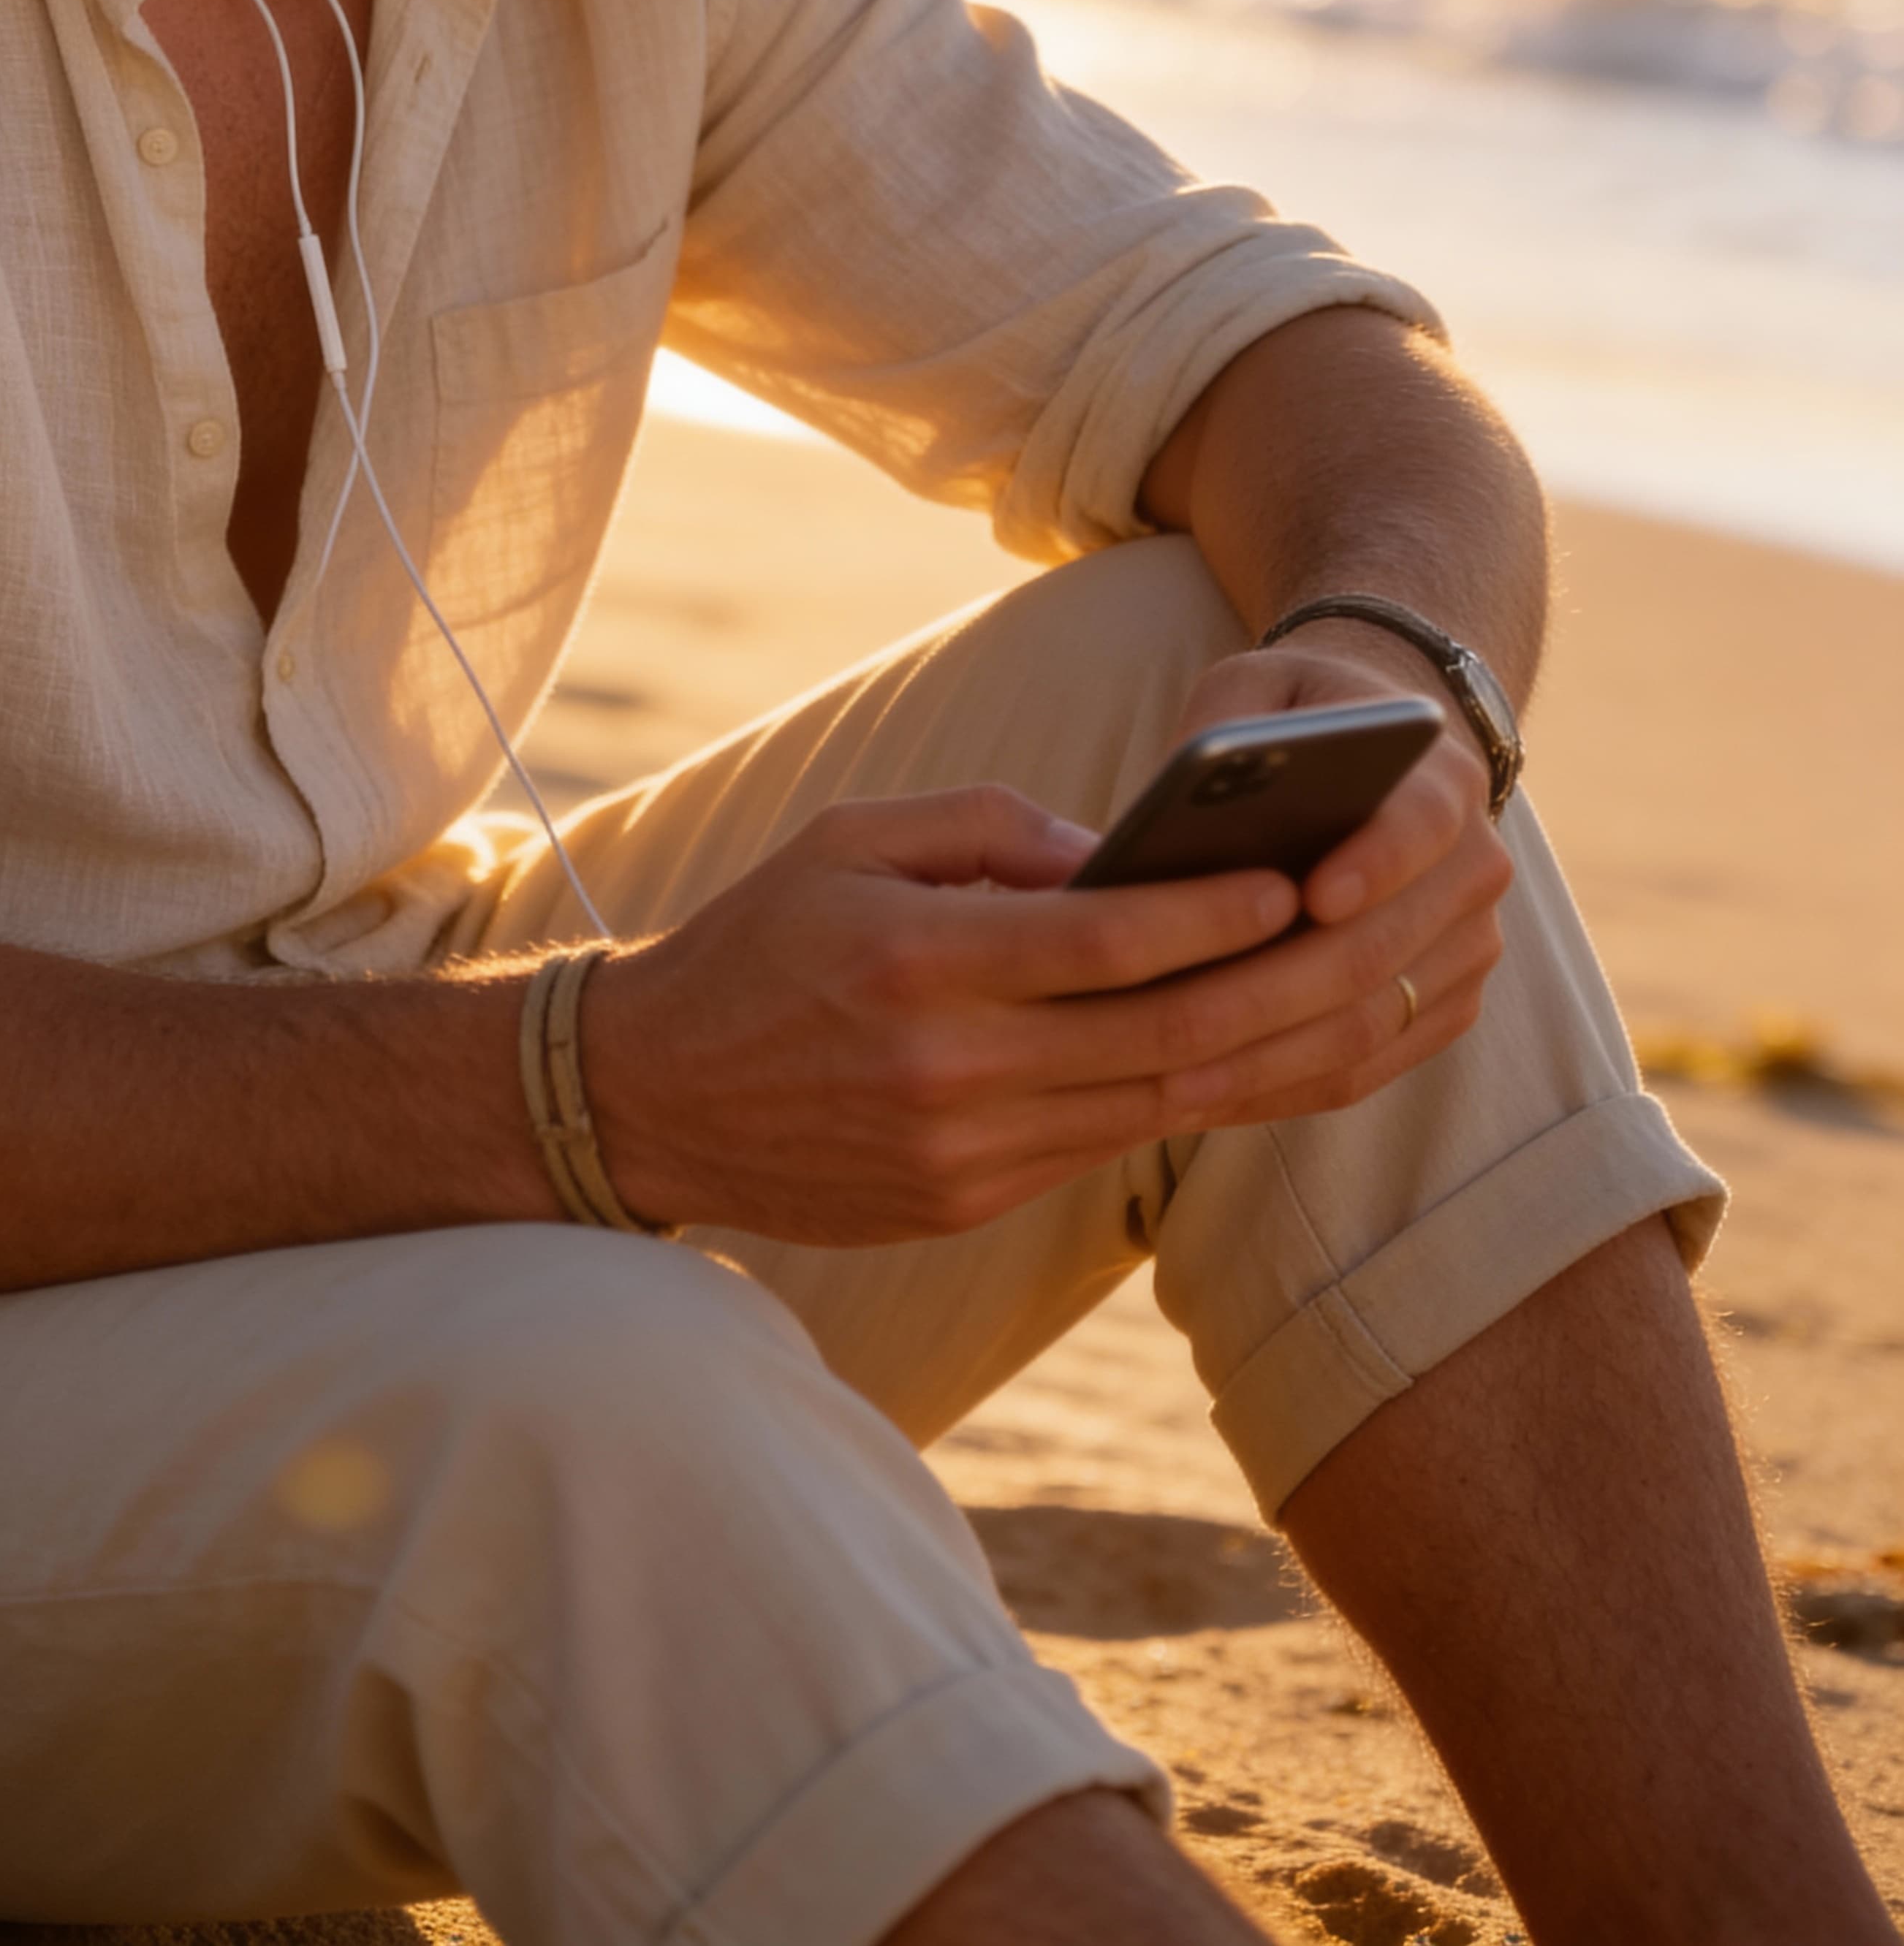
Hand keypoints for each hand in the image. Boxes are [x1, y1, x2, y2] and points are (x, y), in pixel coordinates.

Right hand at [582, 718, 1511, 1248]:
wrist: (649, 1097)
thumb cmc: (759, 939)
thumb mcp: (853, 837)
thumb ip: (993, 832)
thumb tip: (1128, 860)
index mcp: (917, 964)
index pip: (1098, 948)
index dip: (1210, 919)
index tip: (1303, 880)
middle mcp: (950, 1071)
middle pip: (1161, 1038)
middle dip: (1291, 987)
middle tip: (1388, 935)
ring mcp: (966, 1154)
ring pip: (1161, 1105)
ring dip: (1281, 1053)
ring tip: (1378, 995)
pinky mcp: (970, 1204)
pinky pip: (1118, 1145)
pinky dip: (1210, 1099)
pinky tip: (1283, 1054)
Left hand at [1132, 628, 1512, 1129]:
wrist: (1386, 761)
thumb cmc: (1296, 720)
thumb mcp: (1258, 691)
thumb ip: (1228, 727)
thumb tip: (1180, 808)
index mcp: (1442, 776)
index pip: (1420, 823)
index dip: (1372, 863)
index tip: (1309, 897)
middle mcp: (1476, 867)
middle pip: (1379, 947)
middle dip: (1271, 995)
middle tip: (1174, 1026)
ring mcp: (1470, 947)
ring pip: (1372, 1023)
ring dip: (1268, 1060)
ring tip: (1167, 1082)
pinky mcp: (1448, 1007)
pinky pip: (1370, 1066)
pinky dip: (1286, 1087)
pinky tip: (1204, 1097)